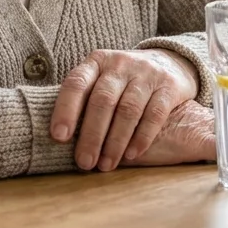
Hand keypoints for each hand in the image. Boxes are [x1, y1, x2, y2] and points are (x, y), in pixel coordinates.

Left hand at [51, 48, 198, 171]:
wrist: (169, 62)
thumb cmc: (123, 80)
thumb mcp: (101, 78)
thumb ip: (83, 98)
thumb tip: (58, 138)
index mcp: (97, 62)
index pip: (76, 83)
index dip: (65, 110)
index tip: (59, 137)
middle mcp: (120, 64)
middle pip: (103, 101)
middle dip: (92, 135)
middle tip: (84, 163)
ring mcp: (146, 73)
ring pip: (128, 110)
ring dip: (115, 142)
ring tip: (106, 165)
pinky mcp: (169, 86)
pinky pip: (154, 115)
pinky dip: (141, 138)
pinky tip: (131, 155)